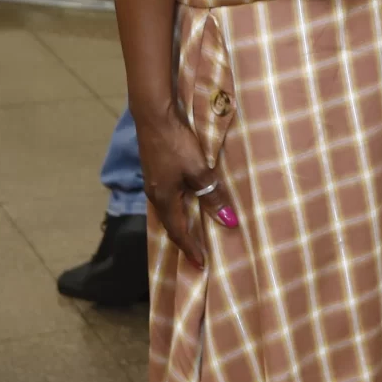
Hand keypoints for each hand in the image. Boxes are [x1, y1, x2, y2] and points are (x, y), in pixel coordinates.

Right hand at [135, 106, 232, 268]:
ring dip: (180, 225)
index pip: (178, 232)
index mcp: (164, 199)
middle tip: (197, 255)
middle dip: (183, 241)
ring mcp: (153, 183)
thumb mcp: (198, 171)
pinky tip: (185, 205)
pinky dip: (177, 209)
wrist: (154, 116)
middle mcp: (155, 195)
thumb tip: (228, 221)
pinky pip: (166, 199)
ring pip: (168, 212)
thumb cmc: (177, 144)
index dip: (190, 248)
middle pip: (170, 225)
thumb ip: (212, 196)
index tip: (201, 264)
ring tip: (193, 234)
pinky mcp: (154, 171)